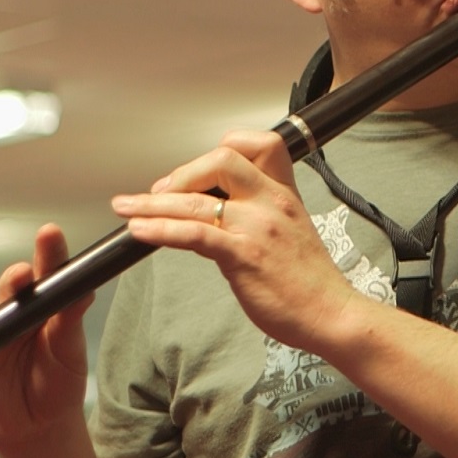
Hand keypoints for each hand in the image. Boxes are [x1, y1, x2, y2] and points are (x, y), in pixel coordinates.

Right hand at [0, 224, 92, 446]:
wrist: (38, 423)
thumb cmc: (59, 381)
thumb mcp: (70, 350)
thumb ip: (71, 319)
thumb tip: (84, 290)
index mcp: (48, 307)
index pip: (50, 274)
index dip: (49, 253)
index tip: (50, 233)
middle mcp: (18, 313)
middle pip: (13, 288)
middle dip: (14, 278)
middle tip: (20, 274)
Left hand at [111, 129, 356, 350]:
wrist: (331, 313)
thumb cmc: (310, 281)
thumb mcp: (290, 231)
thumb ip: (258, 214)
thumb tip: (216, 210)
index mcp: (285, 193)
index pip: (259, 143)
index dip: (223, 147)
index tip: (199, 171)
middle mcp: (272, 202)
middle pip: (220, 160)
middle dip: (181, 174)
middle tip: (160, 193)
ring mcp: (258, 228)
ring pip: (196, 200)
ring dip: (151, 203)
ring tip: (126, 208)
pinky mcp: (244, 256)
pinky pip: (194, 233)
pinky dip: (159, 229)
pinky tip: (140, 232)